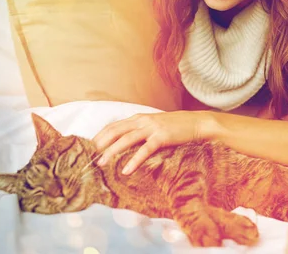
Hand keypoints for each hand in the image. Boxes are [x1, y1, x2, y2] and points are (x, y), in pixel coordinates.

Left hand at [92, 110, 211, 174]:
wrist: (197, 123)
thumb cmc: (177, 127)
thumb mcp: (155, 126)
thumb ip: (141, 131)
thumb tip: (126, 143)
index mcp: (139, 118)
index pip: (113, 125)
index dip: (100, 136)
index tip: (89, 147)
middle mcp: (142, 120)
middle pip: (115, 131)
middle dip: (101, 143)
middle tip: (90, 157)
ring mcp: (151, 128)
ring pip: (126, 139)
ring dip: (112, 151)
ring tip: (102, 164)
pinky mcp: (162, 137)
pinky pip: (145, 150)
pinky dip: (134, 160)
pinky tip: (127, 170)